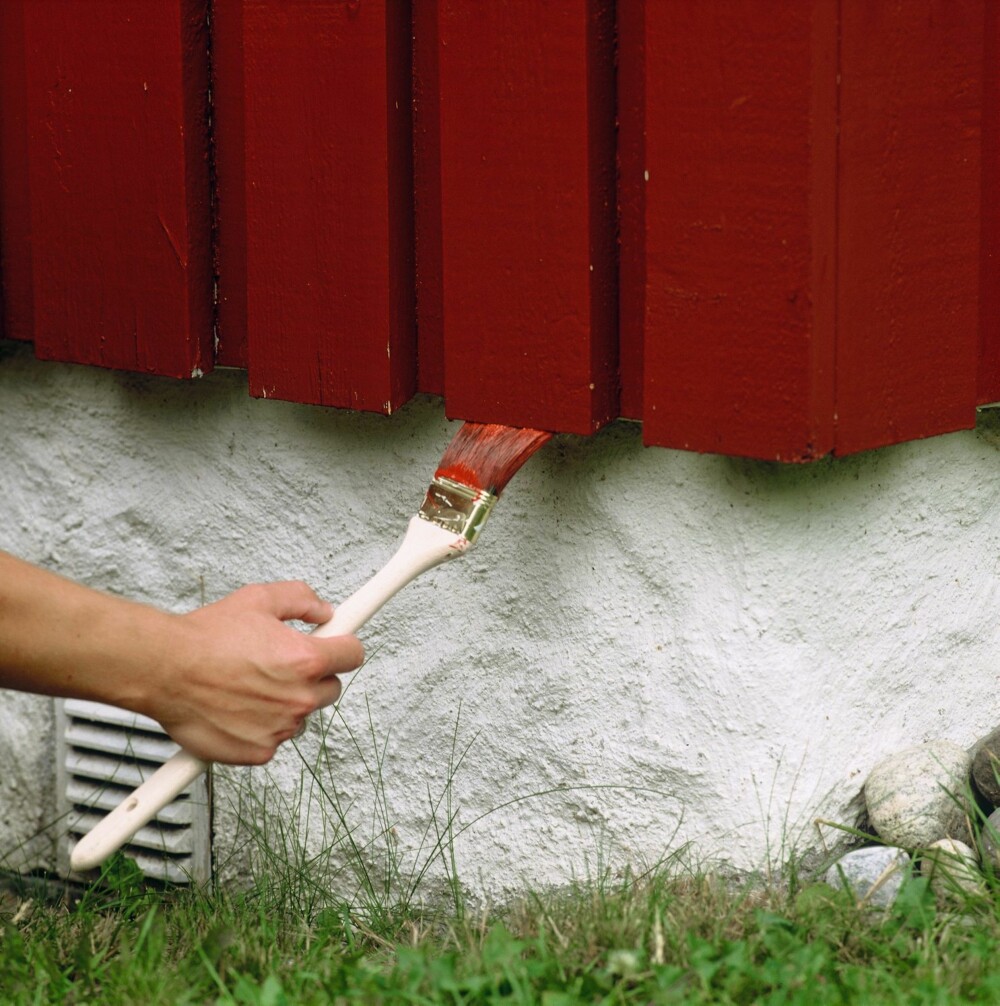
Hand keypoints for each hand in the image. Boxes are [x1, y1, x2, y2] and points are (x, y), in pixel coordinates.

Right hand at [141, 581, 363, 764]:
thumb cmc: (205, 637)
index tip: (336, 644)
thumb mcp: (259, 599)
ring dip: (287, 702)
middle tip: (281, 663)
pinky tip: (238, 706)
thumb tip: (323, 610)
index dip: (343, 645)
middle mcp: (299, 697)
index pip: (353, 655)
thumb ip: (301, 599)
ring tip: (250, 684)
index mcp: (306, 660)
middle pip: (331, 688)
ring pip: (302, 714)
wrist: (164, 670)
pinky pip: (275, 738)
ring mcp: (281, 728)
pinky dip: (262, 726)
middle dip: (313, 675)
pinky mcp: (259, 751)